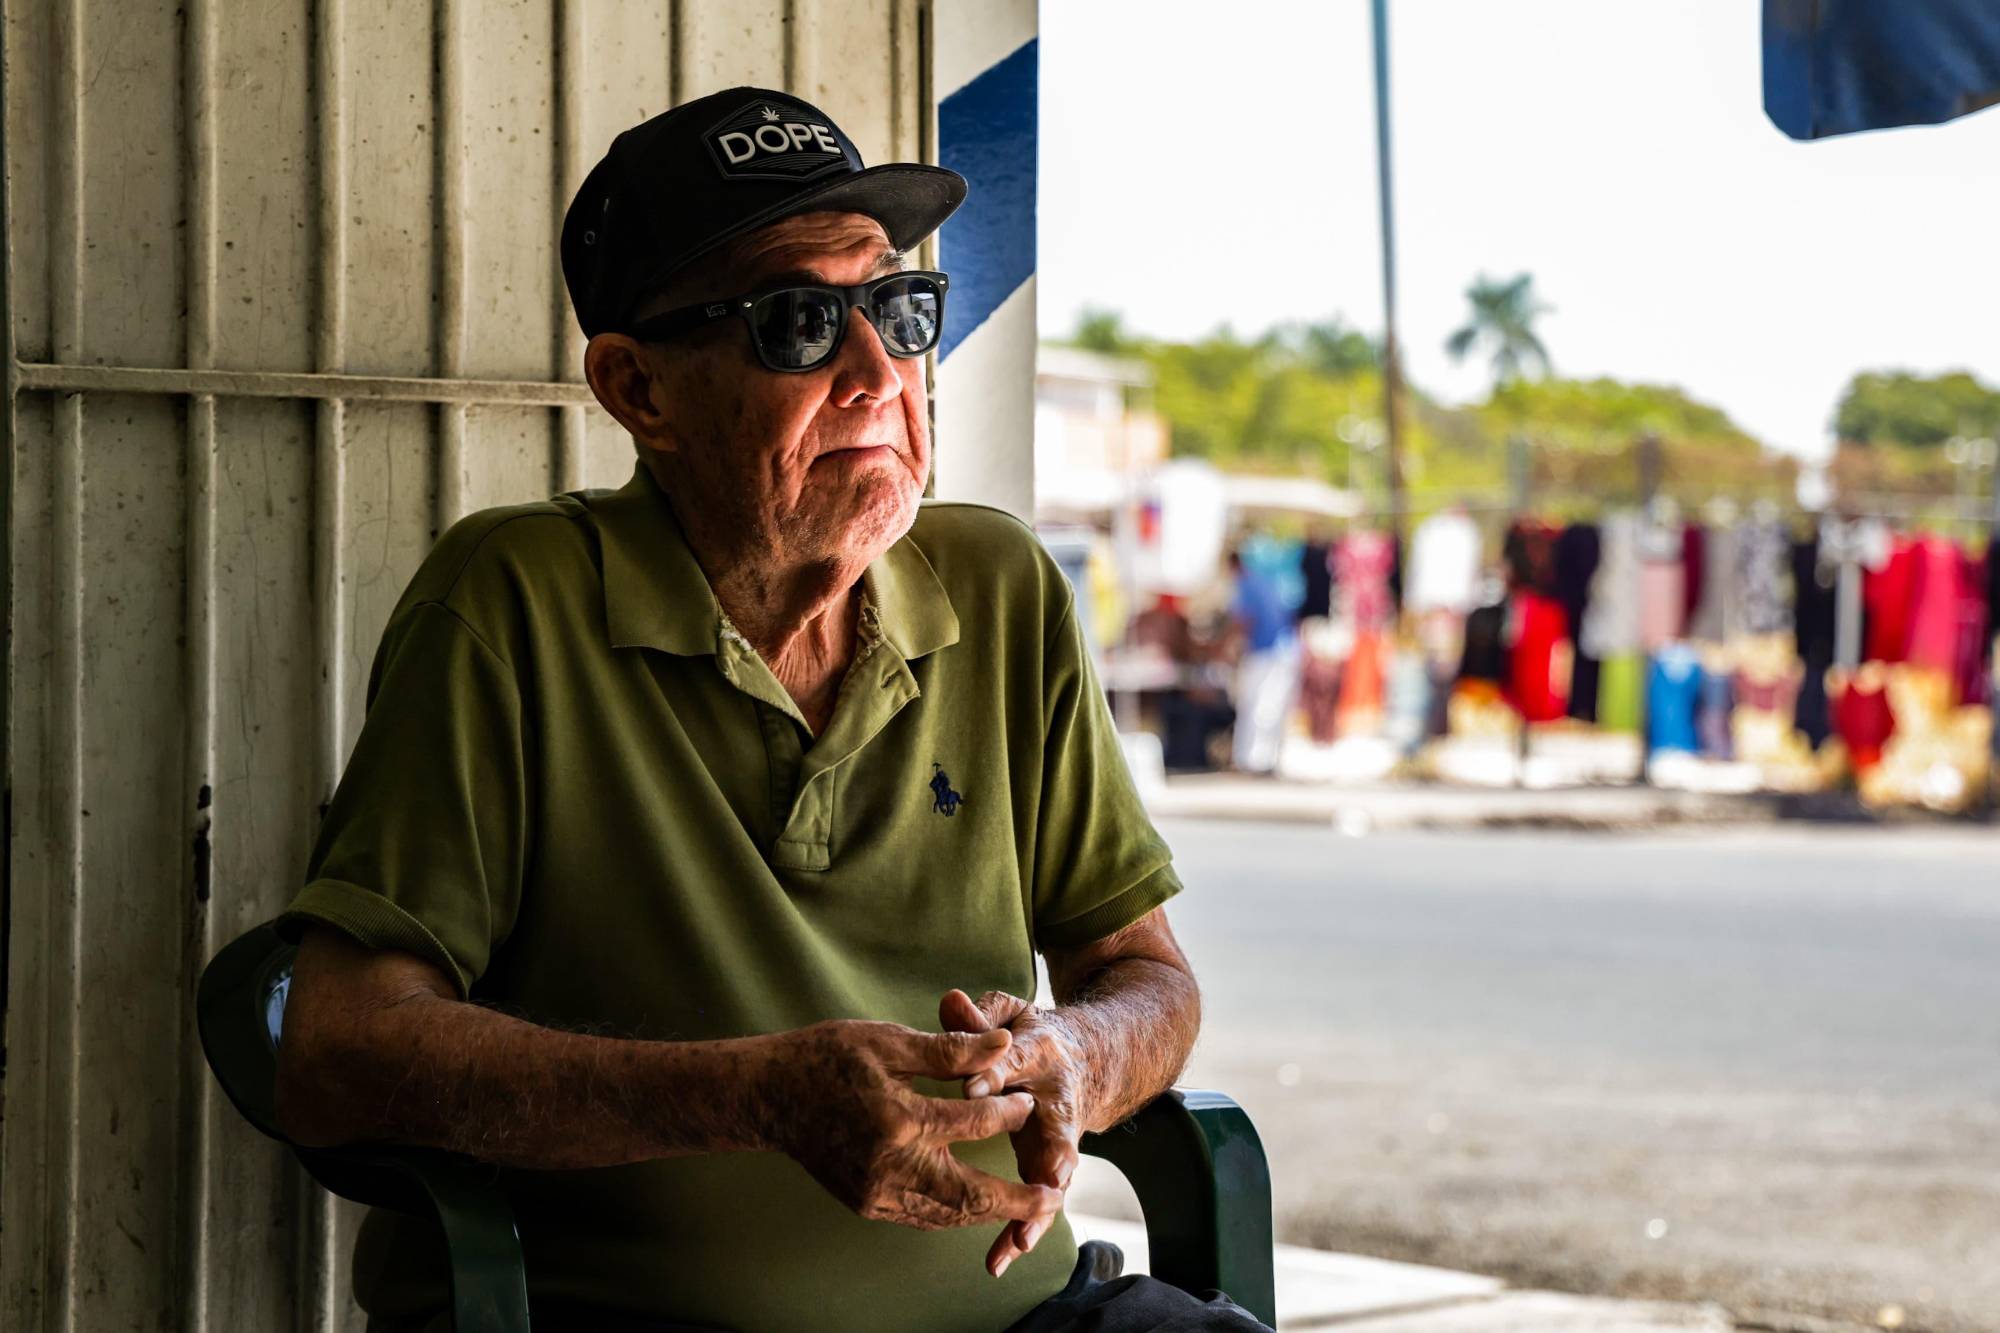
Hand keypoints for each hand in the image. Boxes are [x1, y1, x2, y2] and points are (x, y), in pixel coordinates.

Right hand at [761, 1019, 1062, 1234]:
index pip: (973, 1121)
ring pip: (947, 1213)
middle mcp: (889, 1166)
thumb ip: (950, 1049)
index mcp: (898, 1119)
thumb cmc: (827, 1057)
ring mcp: (875, 1192)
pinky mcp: (866, 1204)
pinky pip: (921, 1217)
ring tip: (1025, 1206)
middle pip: (969, 1193)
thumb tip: (1003, 1043)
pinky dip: (953, 1213)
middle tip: (1054, 1197)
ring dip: (988, 1211)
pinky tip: (975, 1204)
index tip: (1027, 1102)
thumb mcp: (889, 1042)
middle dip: (1015, 1198)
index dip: (1007, 1110)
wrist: (767, 1095)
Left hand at [939, 989, 1088, 1276]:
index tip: (970, 1088)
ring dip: (1035, 1212)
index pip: (1016, 1062)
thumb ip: (981, 1015)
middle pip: (1055, 1132)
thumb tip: (951, 1001)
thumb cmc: (1031, 1037)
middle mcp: (1056, 1102)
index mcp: (1042, 1056)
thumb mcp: (1011, 1015)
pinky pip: (1038, 1202)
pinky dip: (1022, 1230)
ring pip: (1051, 1179)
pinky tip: (1000, 1260)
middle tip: (1042, 1175)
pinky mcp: (1049, 1167)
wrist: (1084, 1062)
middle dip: (1050, 1156)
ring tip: (1016, 1244)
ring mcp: (1057, 1139)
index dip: (994, 1075)